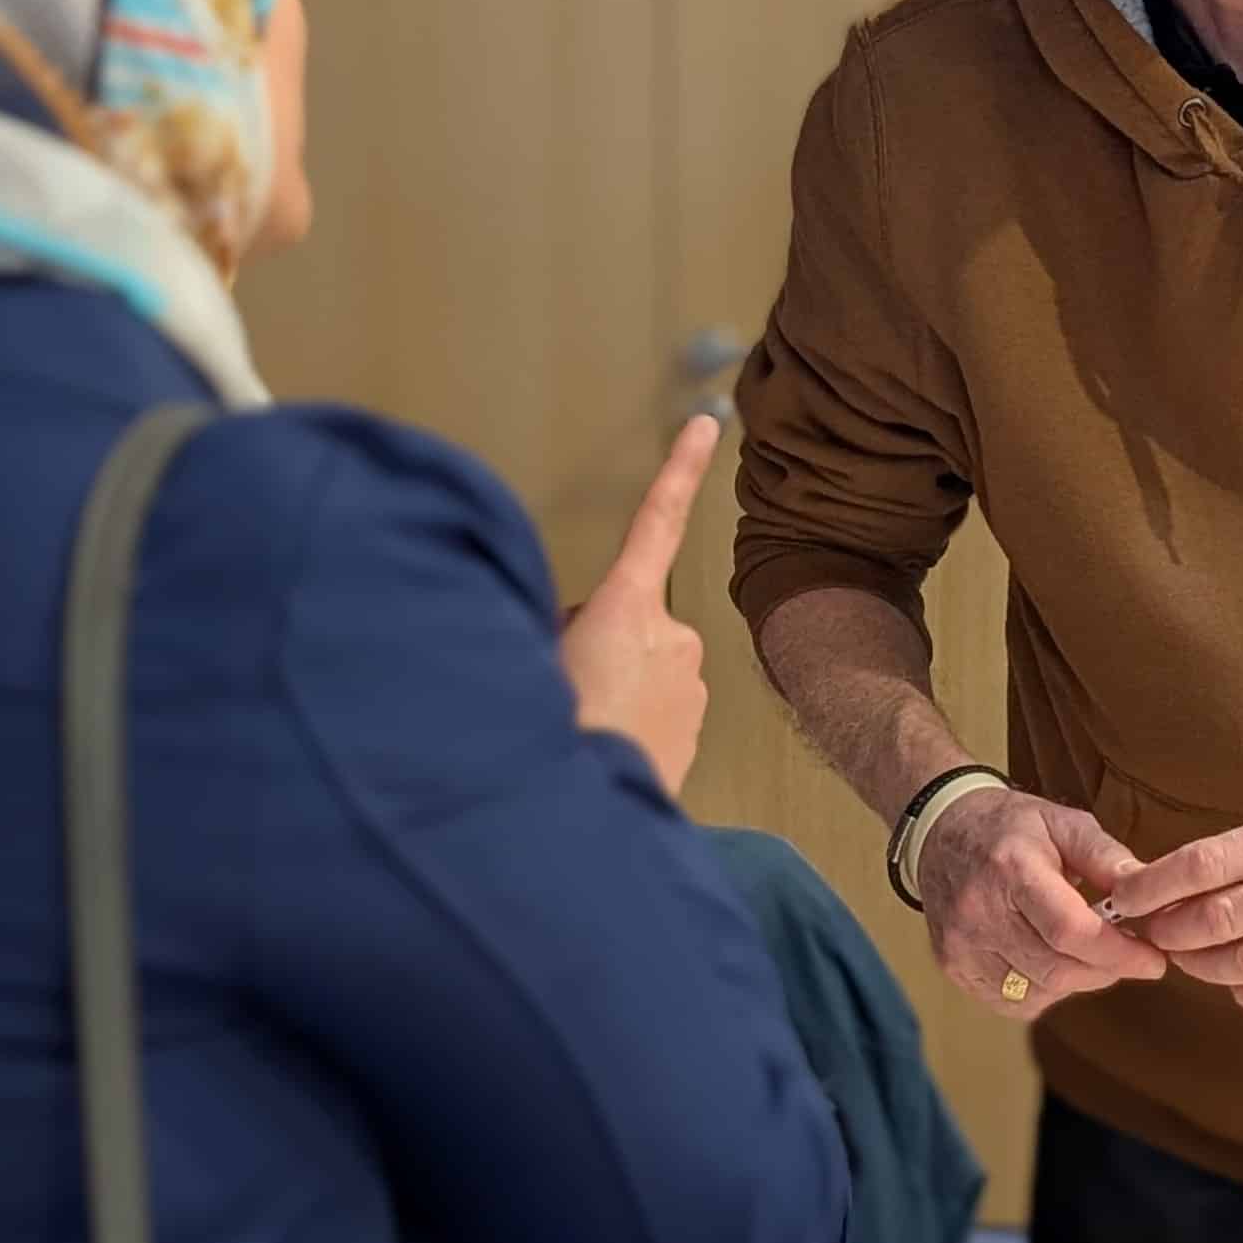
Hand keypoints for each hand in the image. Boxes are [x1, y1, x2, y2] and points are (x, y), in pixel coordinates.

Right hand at [560, 419, 717, 798]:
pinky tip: (609, 744)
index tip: (709, 424)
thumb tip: (574, 631)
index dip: (681, 470)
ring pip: (644, 664)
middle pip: (627, 618)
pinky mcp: (697, 722)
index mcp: (627, 608)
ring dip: (615, 682)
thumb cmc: (555, 735)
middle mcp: (671, 635)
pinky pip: (661, 703)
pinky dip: (635, 716)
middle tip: (563, 685)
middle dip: (597, 640)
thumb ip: (557, 630)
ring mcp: (691, 681)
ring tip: (583, 722)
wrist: (591, 818)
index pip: (656, 523)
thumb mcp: (533, 662)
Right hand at [916, 787, 1169, 1017]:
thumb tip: (1149, 891)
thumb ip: (1107, 857)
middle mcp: (979, 913)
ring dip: (1077, 981)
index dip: (1119, 954)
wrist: (941, 832)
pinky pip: (1013, 1002)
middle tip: (1128, 954)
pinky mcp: (954, 968)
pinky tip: (1049, 961)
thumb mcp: (1064, 823)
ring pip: (1038, 992)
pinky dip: (1044, 991)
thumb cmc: (1011, 828)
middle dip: (1105, 969)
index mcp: (1011, 869)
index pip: (1071, 931)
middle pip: (1057, 970)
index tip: (1153, 960)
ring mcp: (962, 946)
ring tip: (1085, 950)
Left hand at [1105, 802, 1242, 1016]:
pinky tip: (1240, 977)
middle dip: (1170, 932)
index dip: (1154, 887)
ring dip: (1201, 965)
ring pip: (1241, 965)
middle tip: (1152, 933)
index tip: (1126, 899)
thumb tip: (1169, 890)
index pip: (1204, 865)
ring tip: (1190, 956)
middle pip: (1215, 921)